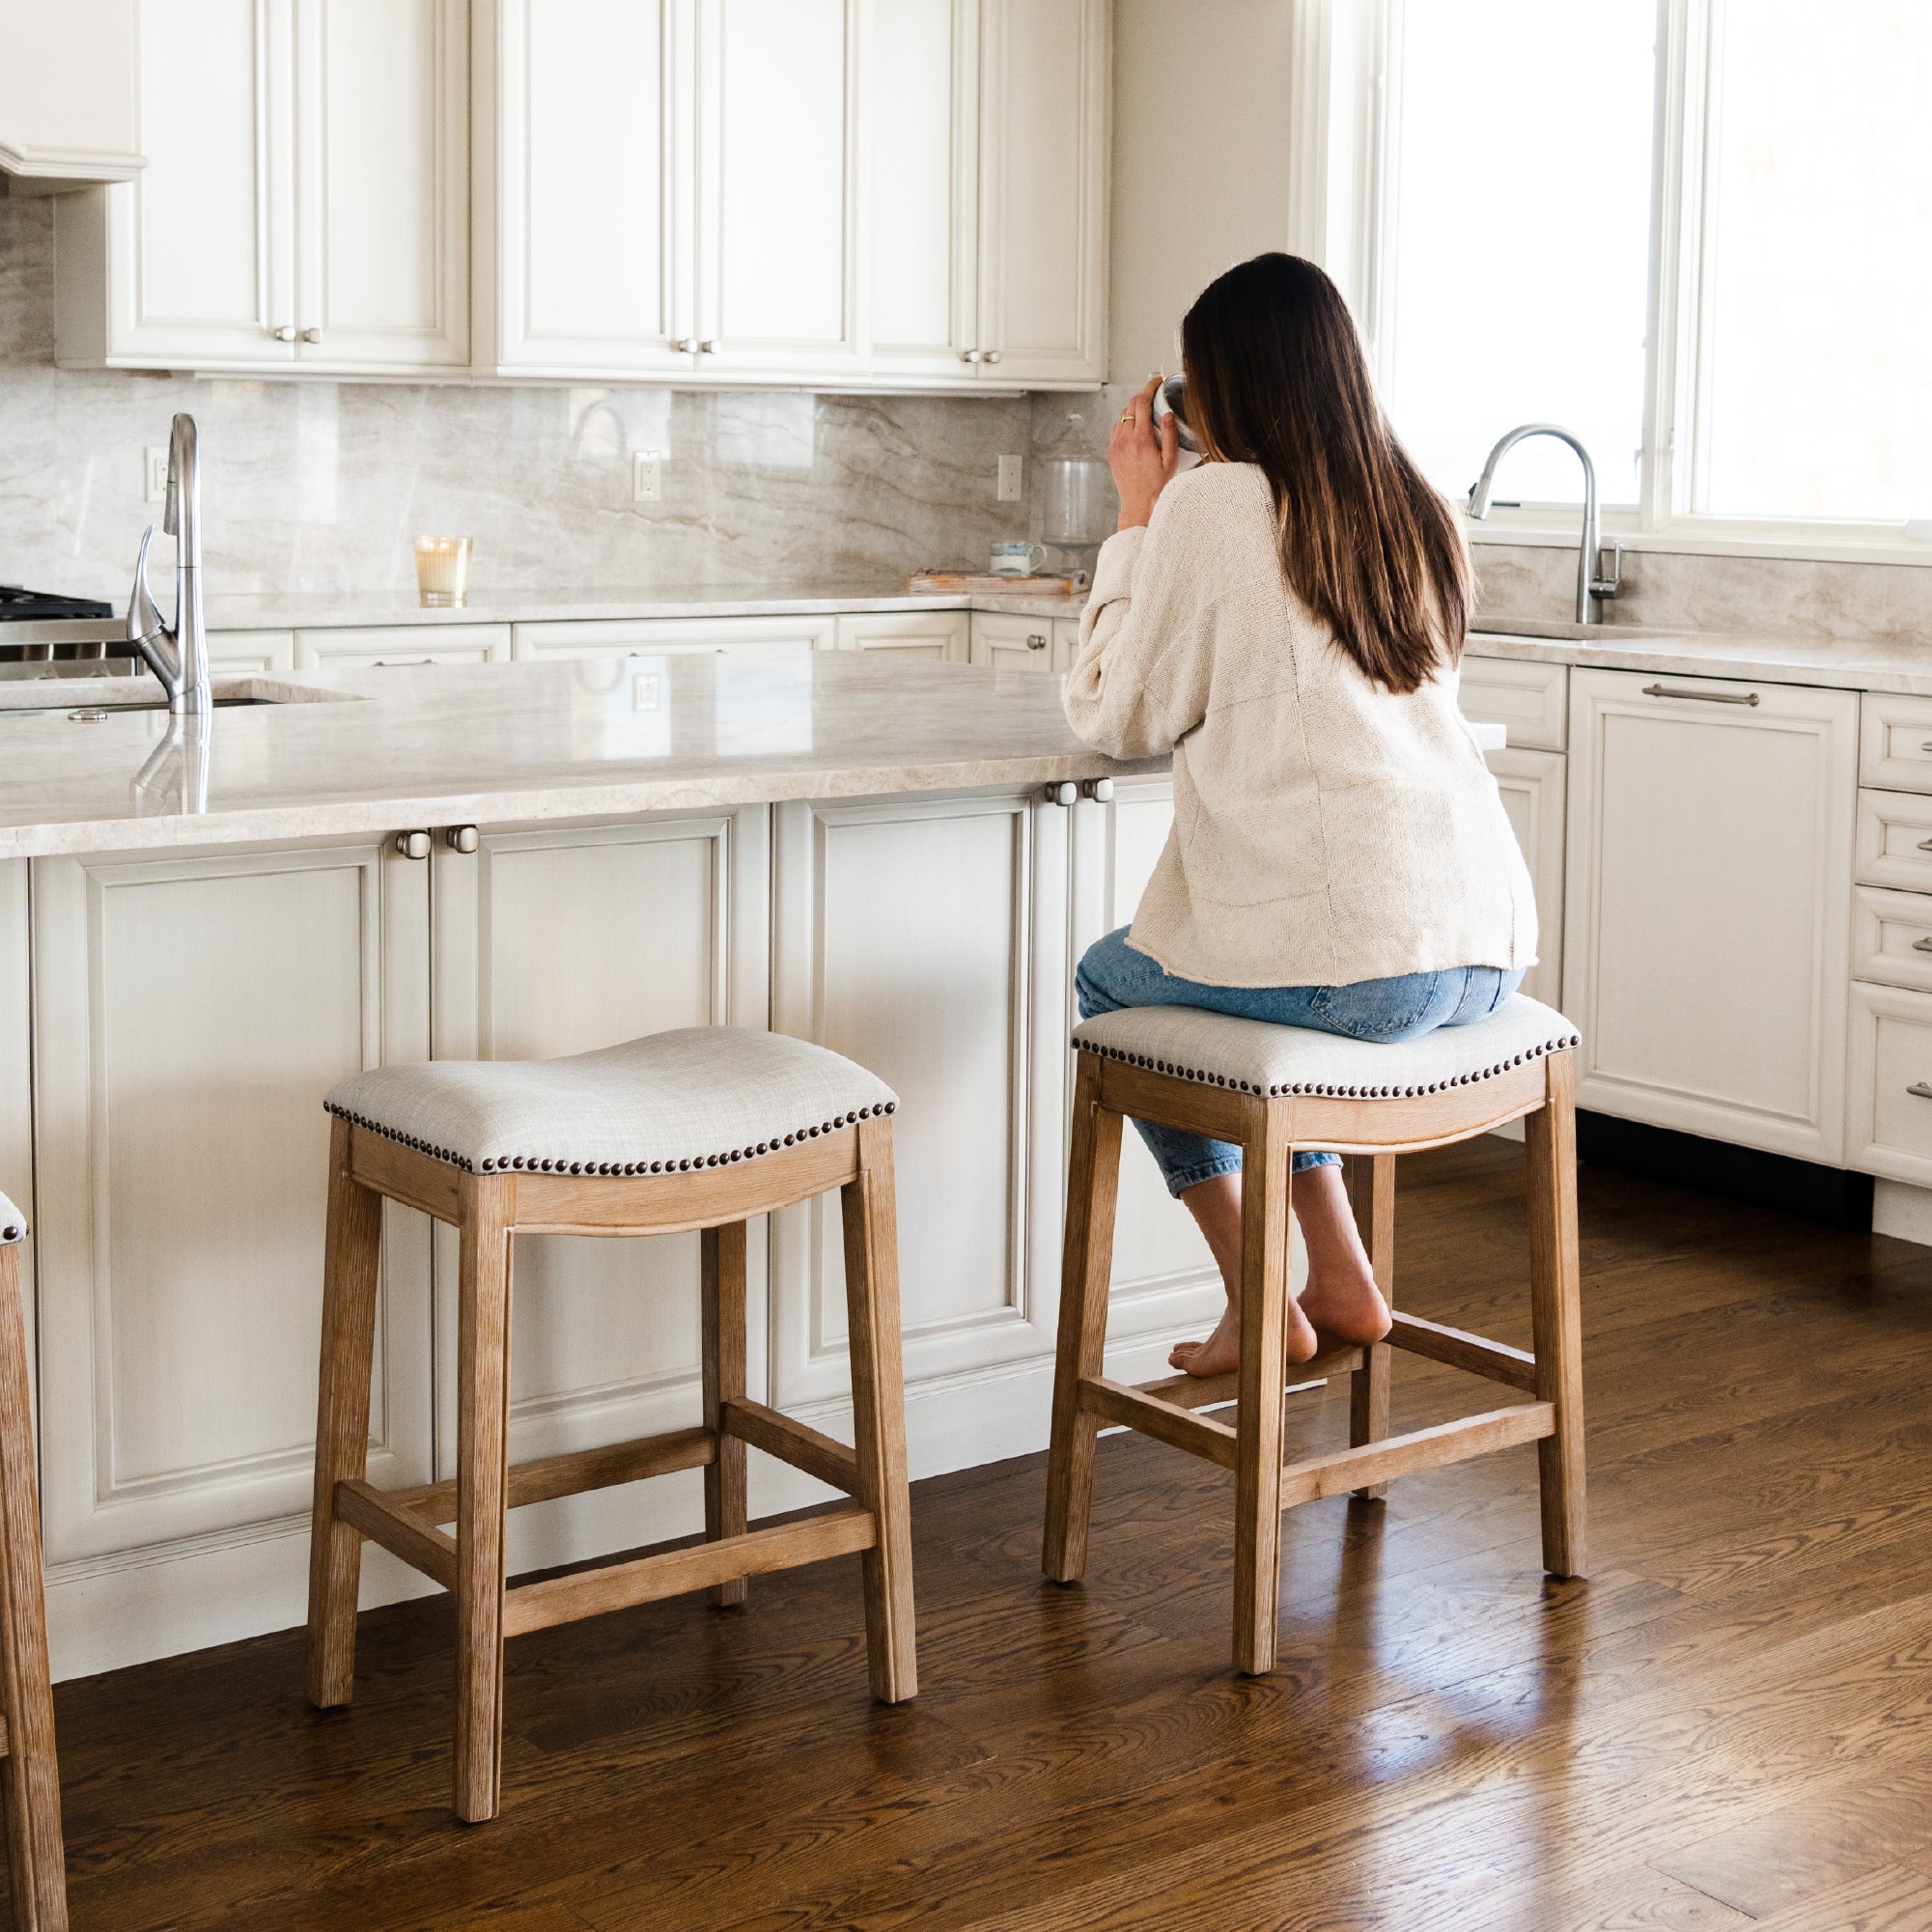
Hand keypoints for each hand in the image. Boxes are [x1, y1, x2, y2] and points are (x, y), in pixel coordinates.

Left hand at [1108, 375, 1180, 530]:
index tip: (1157, 381)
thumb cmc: (1158, 488)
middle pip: (1131, 405)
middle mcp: (1124, 440)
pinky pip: (1117, 428)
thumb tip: (1168, 413)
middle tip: (1154, 392)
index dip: (1149, 387)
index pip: (1142, 403)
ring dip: (1134, 408)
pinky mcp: (1111, 453)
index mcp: (1141, 440)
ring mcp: (1115, 446)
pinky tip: (1137, 426)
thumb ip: (1170, 435)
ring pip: (1122, 415)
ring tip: (1148, 409)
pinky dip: (1127, 421)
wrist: (1139, 506)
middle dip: (1142, 395)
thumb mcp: (1171, 461)